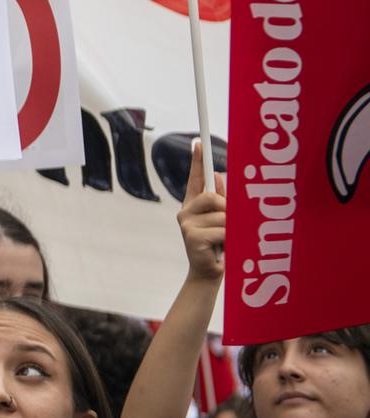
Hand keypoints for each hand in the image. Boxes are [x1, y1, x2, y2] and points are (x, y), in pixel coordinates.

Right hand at [177, 138, 226, 280]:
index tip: (198, 143)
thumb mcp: (223, 221)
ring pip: (221, 214)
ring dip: (232, 229)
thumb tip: (218, 175)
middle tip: (232, 226)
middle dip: (228, 209)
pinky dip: (229, 239)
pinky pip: (222, 229)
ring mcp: (186, 223)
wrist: (210, 274)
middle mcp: (186, 211)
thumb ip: (222, 200)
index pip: (195, 179)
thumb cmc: (220, 247)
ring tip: (227, 241)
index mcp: (194, 206)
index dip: (197, 161)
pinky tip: (222, 249)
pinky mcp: (191, 236)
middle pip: (212, 196)